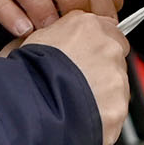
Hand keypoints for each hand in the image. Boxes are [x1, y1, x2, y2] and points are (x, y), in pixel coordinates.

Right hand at [21, 12, 130, 144]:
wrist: (29, 110)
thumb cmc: (23, 76)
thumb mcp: (28, 41)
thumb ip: (51, 35)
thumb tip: (49, 39)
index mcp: (86, 26)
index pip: (106, 28)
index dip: (94, 45)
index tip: (85, 55)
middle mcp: (108, 48)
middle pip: (114, 57)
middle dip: (100, 69)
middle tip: (75, 82)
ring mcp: (117, 78)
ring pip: (117, 86)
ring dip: (101, 93)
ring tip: (73, 103)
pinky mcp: (119, 107)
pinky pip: (114, 111)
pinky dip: (102, 116)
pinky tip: (79, 118)